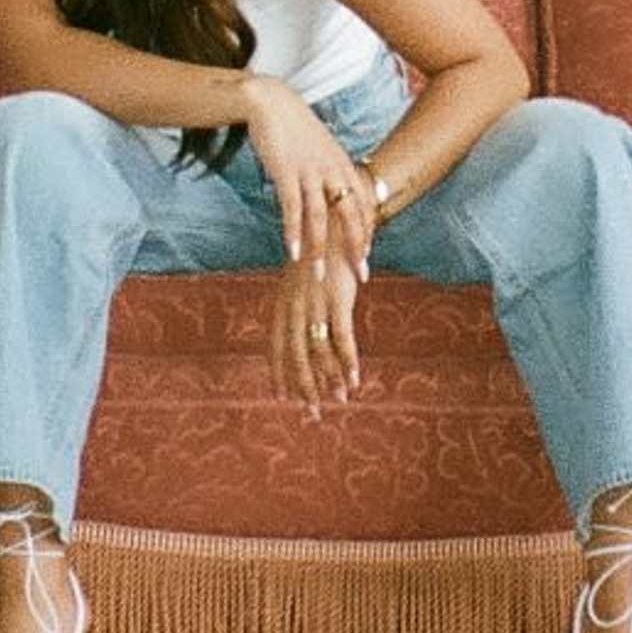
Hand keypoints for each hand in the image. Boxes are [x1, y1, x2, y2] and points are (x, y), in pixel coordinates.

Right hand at [240, 76, 377, 275]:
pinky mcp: (286, 171)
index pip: (361, 205)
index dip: (365, 232)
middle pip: (349, 215)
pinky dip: (292, 231)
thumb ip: (329, 172)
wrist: (270, 102)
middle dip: (355, 248)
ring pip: (320, 218)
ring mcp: (309, 170)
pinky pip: (292, 207)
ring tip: (320, 275)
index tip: (366, 258)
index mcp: (342, 165)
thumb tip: (334, 194)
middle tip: (359, 276)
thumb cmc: (293, 129)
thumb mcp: (319, 149)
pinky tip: (292, 252)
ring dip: (320, 249)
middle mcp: (331, 170)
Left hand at [269, 244, 366, 417]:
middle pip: (295, 357)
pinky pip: (342, 338)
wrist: (333, 219)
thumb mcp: (302, 277)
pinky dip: (348, 361)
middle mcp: (294, 307)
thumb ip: (300, 302)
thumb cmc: (321, 249)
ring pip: (318, 352)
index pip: (276, 347)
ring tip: (339, 401)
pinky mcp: (338, 299)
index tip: (282, 397)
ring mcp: (315, 304)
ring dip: (329, 379)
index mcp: (282, 303)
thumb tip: (305, 323)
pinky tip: (355, 379)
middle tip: (312, 413)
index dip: (279, 374)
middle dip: (303, 387)